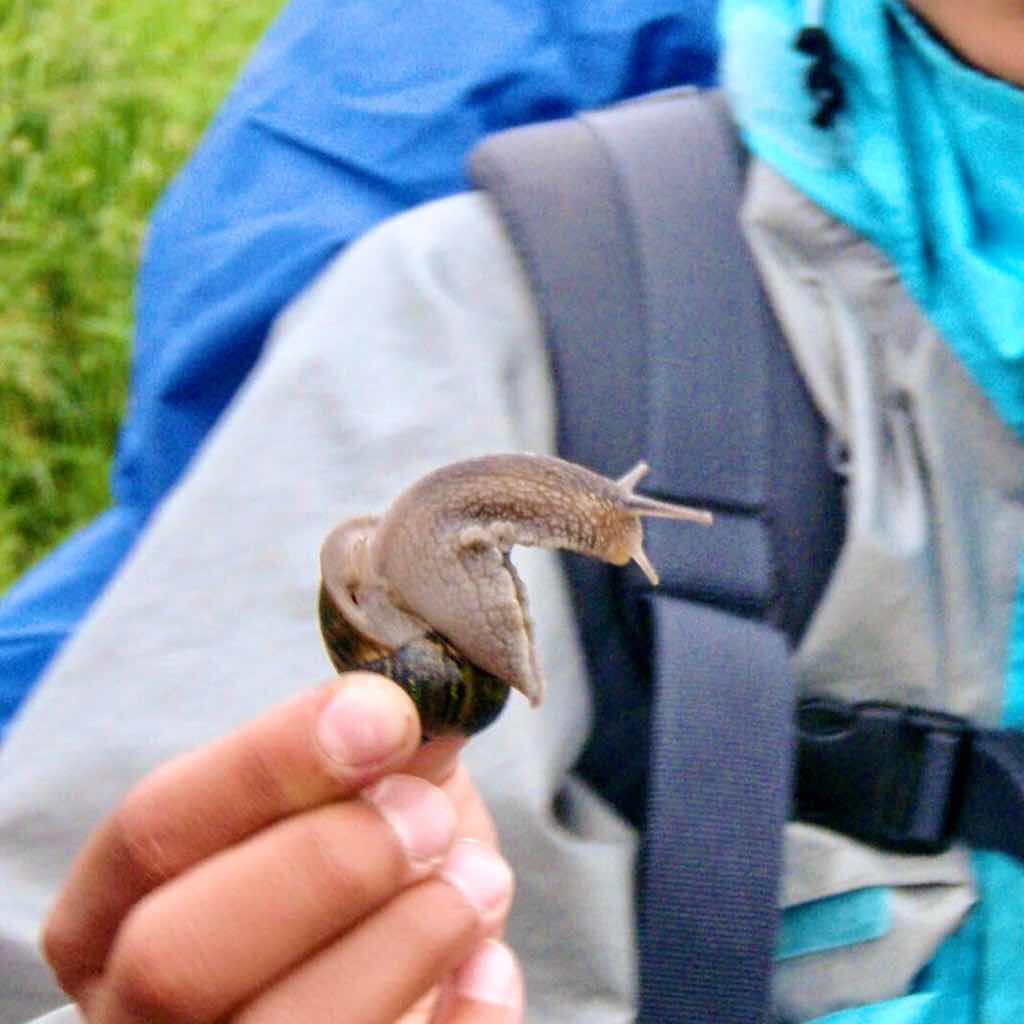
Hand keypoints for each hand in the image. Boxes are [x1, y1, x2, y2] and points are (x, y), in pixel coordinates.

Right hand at [42, 672, 522, 1022]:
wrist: (383, 967)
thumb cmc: (344, 869)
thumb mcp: (349, 797)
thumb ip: (370, 758)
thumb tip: (420, 715)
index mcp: (115, 915)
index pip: (150, 830)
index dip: (268, 763)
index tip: (385, 713)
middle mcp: (137, 1018)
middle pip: (175, 960)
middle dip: (325, 866)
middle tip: (429, 816)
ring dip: (405, 941)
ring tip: (482, 878)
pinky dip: (460, 1023)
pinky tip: (491, 962)